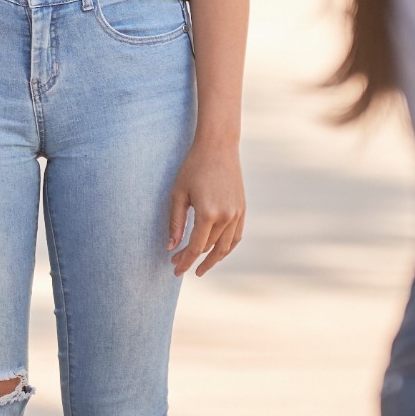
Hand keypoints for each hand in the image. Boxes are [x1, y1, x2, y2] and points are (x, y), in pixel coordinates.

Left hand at [167, 140, 244, 276]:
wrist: (218, 146)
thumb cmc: (194, 167)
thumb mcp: (178, 193)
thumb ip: (176, 223)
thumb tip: (171, 247)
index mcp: (208, 213)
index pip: (195, 248)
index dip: (184, 261)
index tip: (174, 269)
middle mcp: (226, 216)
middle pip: (209, 248)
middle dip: (193, 259)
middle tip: (179, 264)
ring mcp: (237, 213)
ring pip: (225, 247)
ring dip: (213, 260)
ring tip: (200, 267)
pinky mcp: (243, 209)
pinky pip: (236, 236)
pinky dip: (227, 248)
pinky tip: (217, 253)